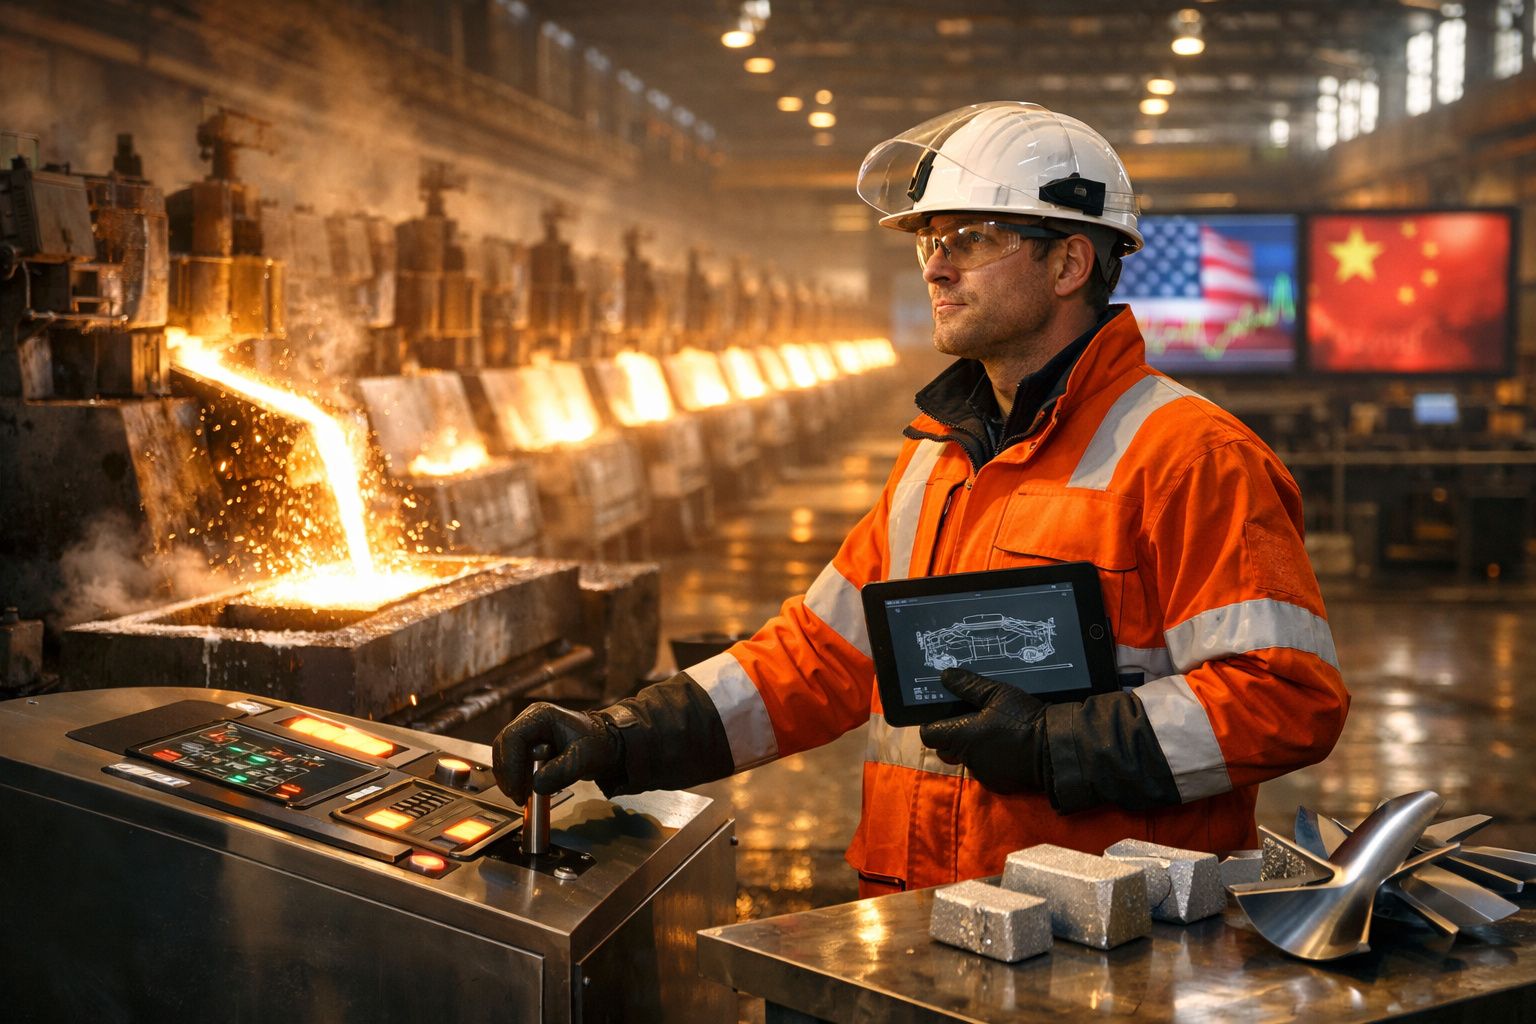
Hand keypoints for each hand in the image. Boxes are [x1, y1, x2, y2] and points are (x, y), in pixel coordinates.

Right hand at [491, 702, 621, 803]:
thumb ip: (561, 772)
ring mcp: (528, 734)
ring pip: (505, 757)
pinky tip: (527, 791)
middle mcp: (529, 721)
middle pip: (503, 747)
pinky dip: (516, 779)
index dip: (510, 765)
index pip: (512, 738)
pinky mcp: (528, 747)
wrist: (606, 746)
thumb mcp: (583, 758)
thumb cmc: (597, 744)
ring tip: (523, 796)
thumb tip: (537, 785)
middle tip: (517, 796)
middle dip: (508, 774)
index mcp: (540, 716)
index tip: (516, 788)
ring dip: (511, 779)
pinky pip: (513, 763)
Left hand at [918, 668, 1048, 793]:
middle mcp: (967, 759)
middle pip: (946, 750)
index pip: (929, 735)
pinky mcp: (999, 785)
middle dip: (952, 737)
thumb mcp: (996, 694)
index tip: (941, 715)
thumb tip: (945, 676)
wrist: (1054, 749)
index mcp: (960, 737)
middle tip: (969, 722)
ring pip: (968, 760)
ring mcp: (983, 774)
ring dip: (974, 749)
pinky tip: (1008, 748)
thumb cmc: (1022, 719)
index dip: (932, 724)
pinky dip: (992, 761)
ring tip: (994, 733)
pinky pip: (987, 771)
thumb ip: (968, 686)